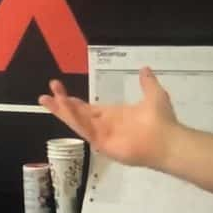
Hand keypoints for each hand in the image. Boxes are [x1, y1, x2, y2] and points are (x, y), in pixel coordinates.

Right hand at [38, 67, 179, 169]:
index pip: (87, 108)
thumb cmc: (161, 120)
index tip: (59, 90)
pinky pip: (86, 130)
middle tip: (44, 95)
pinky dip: (75, 118)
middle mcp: (104, 125)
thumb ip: (147, 83)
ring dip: (62, 110)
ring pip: (77, 122)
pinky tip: (65, 106)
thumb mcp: (154, 95)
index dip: (73, 101)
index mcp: (113, 115)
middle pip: (77, 114)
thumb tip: (144, 68)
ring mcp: (102, 135)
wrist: (168, 140)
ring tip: (48, 98)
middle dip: (61, 104)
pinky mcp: (103, 143)